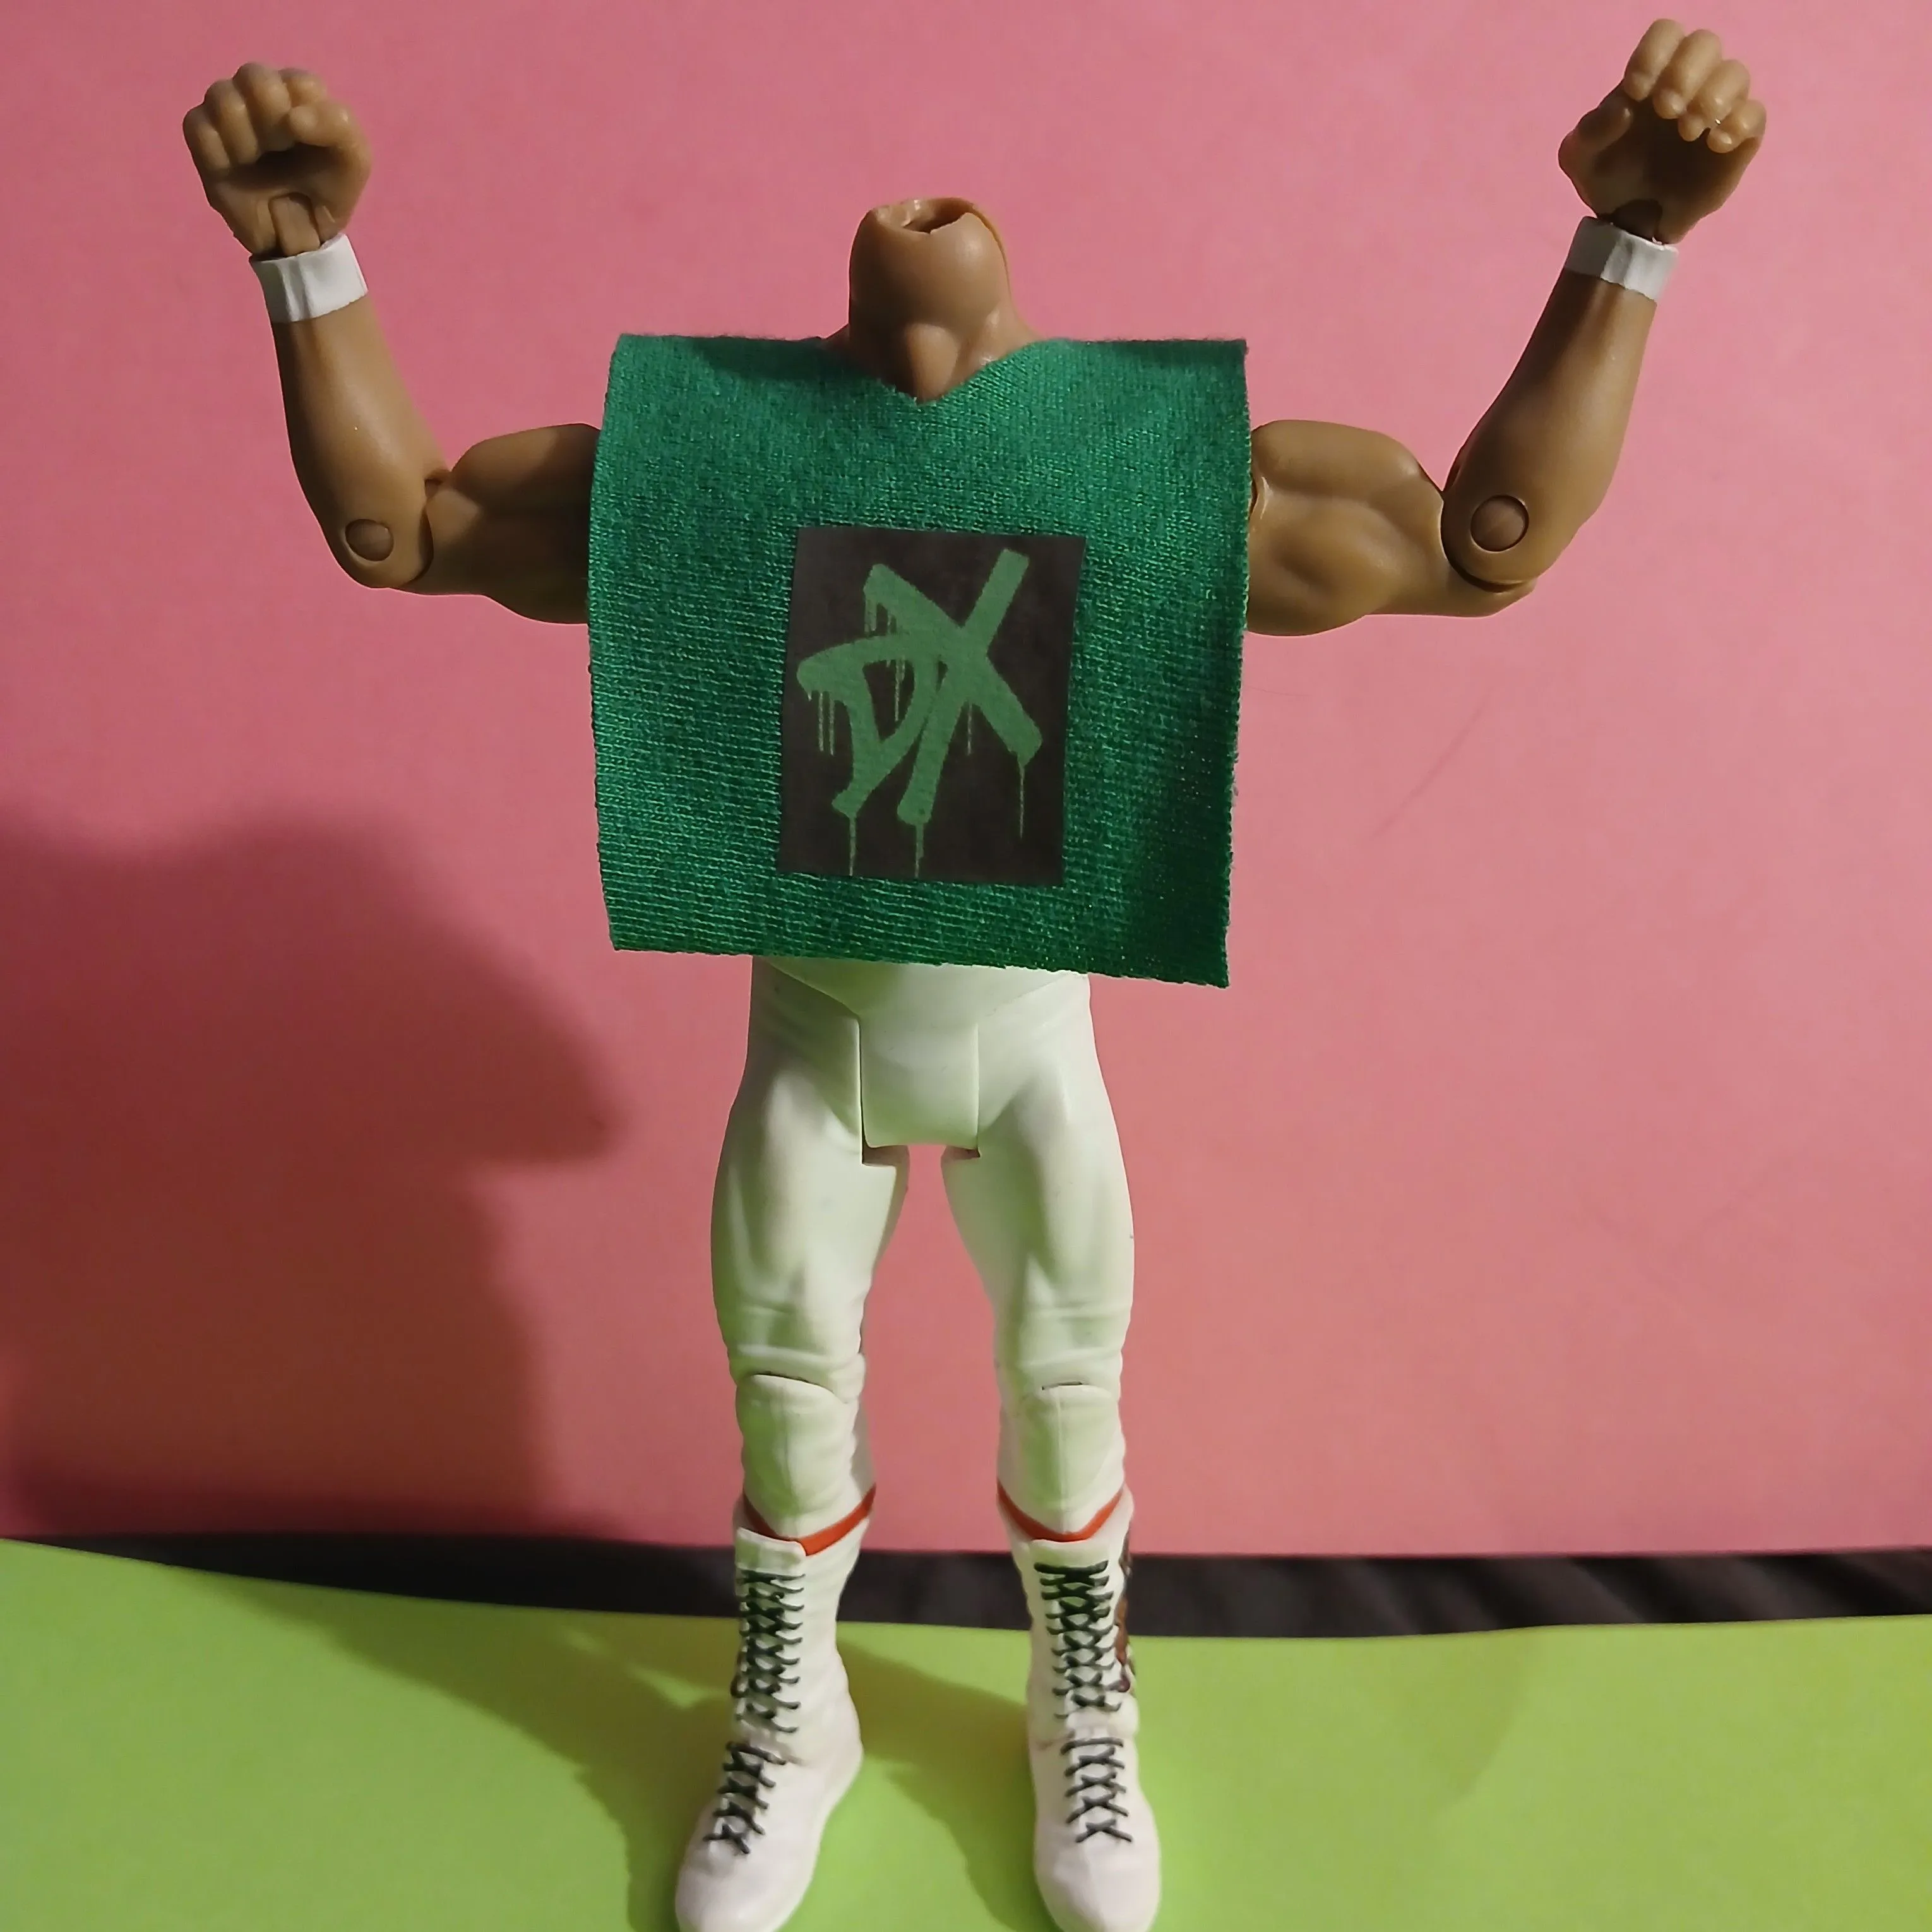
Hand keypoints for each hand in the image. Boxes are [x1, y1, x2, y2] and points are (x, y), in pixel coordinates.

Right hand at [184, 65, 370, 255]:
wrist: (298, 233)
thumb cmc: (326, 190)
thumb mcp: (353, 160)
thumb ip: (338, 125)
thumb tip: (292, 119)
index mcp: (300, 91)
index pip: (299, 83)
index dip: (308, 120)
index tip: (310, 148)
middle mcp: (260, 90)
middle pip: (254, 77)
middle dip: (272, 122)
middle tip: (281, 151)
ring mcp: (227, 106)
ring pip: (222, 97)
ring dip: (246, 139)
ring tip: (256, 161)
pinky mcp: (200, 131)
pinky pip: (199, 127)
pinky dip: (220, 154)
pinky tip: (234, 169)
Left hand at [1558, 21, 1765, 243]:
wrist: (1628, 220)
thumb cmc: (1606, 176)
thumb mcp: (1580, 158)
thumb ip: (1592, 130)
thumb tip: (1624, 109)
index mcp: (1653, 73)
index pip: (1666, 33)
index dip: (1654, 52)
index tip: (1636, 91)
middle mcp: (1690, 81)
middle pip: (1705, 43)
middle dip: (1686, 71)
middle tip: (1667, 110)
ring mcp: (1717, 107)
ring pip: (1736, 73)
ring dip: (1714, 95)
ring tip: (1688, 131)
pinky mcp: (1738, 139)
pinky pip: (1756, 114)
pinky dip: (1741, 122)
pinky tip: (1716, 144)